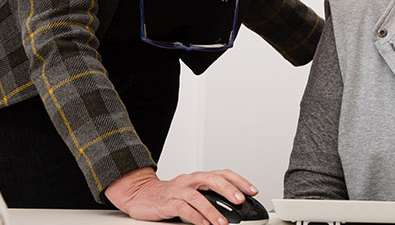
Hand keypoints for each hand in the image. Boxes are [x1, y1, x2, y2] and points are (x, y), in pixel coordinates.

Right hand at [105, 166, 257, 224]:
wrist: (141, 195)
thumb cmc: (170, 195)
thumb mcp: (193, 193)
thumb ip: (209, 197)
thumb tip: (232, 206)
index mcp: (199, 177)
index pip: (223, 173)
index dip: (239, 181)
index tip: (253, 191)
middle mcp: (190, 180)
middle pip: (212, 179)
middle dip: (228, 189)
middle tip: (240, 201)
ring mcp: (179, 190)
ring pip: (198, 197)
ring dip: (212, 210)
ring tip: (222, 222)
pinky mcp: (168, 202)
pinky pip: (183, 209)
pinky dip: (195, 217)